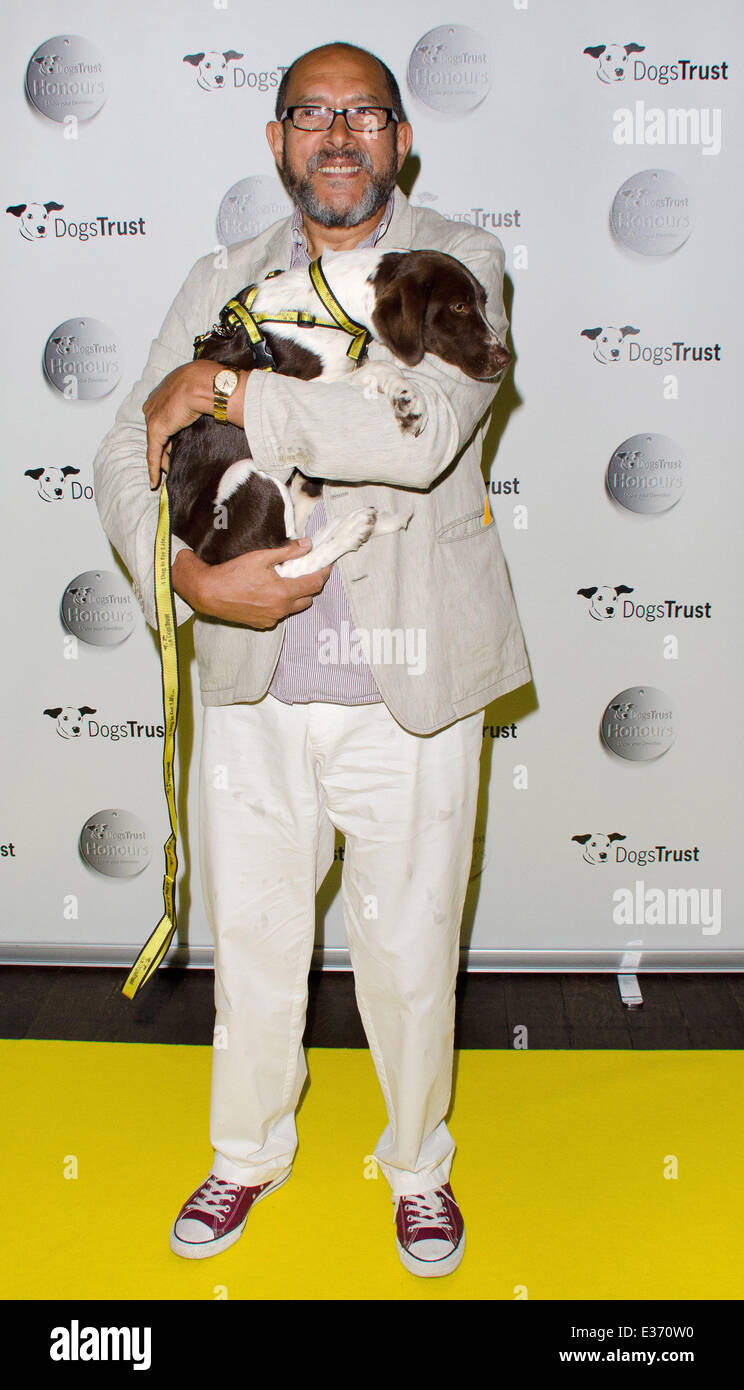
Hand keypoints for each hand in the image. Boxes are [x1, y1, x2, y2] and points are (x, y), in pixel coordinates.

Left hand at [142, 360, 247, 487]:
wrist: (205, 382)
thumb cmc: (209, 381)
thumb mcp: (203, 386)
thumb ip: (202, 395)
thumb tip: (219, 401)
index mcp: (165, 391)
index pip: (164, 415)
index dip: (170, 431)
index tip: (174, 444)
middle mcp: (154, 403)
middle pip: (158, 431)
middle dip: (164, 448)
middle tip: (172, 463)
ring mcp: (153, 416)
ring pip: (156, 444)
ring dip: (162, 460)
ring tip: (168, 475)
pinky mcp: (156, 430)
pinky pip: (153, 454)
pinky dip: (153, 469)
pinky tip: (154, 482)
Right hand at [172, 539, 332, 628]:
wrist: (208, 593)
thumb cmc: (232, 574)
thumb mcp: (260, 557)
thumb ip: (287, 552)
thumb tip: (307, 545)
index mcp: (284, 592)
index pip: (315, 583)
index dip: (323, 572)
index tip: (326, 564)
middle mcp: (281, 609)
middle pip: (309, 597)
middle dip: (311, 583)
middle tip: (306, 570)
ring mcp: (272, 619)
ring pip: (295, 608)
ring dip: (297, 595)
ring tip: (288, 581)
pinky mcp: (262, 624)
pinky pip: (280, 614)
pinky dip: (281, 604)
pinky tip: (270, 593)